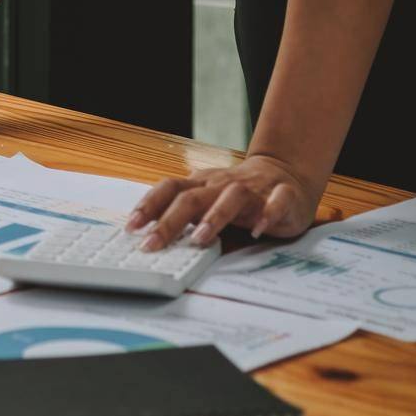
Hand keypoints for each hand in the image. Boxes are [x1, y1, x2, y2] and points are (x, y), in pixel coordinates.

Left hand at [126, 154, 321, 249]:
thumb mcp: (207, 200)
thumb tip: (151, 240)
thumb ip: (185, 216)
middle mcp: (223, 184)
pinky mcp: (283, 194)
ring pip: (232, 195)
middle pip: (192, 197)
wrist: (284, 171)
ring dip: (214, 216)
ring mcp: (254, 188)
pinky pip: (277, 201)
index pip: (170, 188)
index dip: (149, 205)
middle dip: (170, 221)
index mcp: (201, 184)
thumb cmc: (237, 194)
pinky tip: (259, 229)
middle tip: (152, 244)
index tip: (131, 227)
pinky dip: (268, 213)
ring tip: (199, 238)